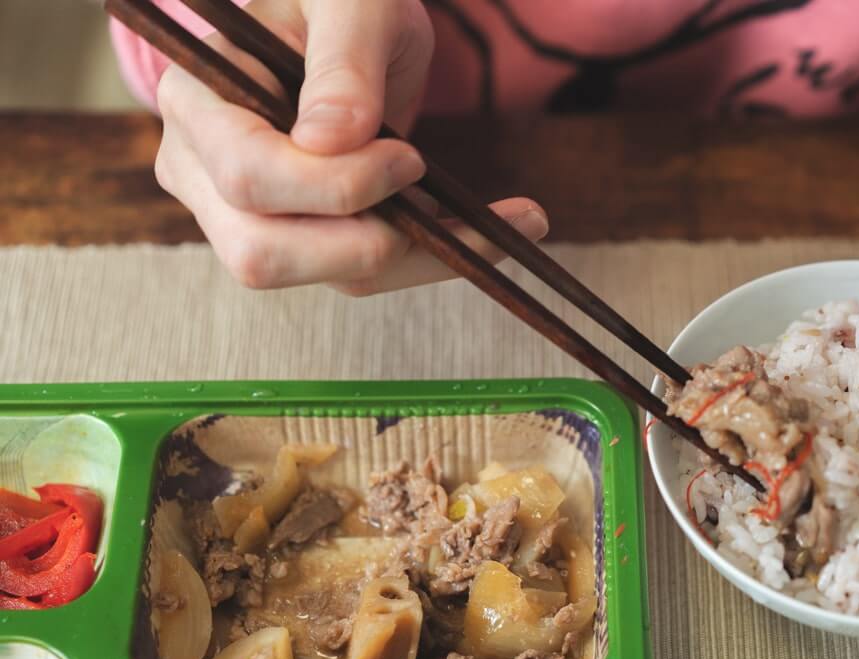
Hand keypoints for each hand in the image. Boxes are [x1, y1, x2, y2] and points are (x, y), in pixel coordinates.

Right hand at [154, 0, 547, 294]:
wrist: (345, 21)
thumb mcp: (351, 1)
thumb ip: (343, 61)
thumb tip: (328, 143)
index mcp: (199, 100)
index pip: (249, 175)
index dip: (334, 185)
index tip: (409, 157)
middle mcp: (202, 170)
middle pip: (263, 252)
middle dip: (366, 241)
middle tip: (435, 196)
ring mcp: (244, 214)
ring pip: (320, 277)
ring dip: (417, 261)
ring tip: (505, 224)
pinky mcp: (301, 237)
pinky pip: (360, 272)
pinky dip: (430, 259)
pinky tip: (494, 233)